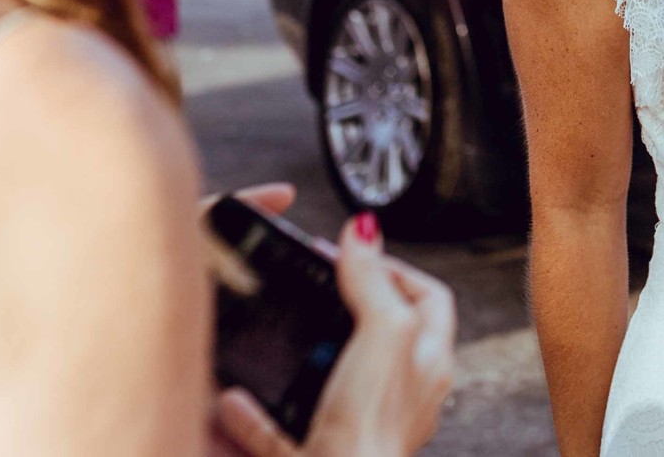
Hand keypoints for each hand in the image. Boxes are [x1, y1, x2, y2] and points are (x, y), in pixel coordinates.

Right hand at [211, 213, 455, 456]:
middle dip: (343, 312)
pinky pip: (281, 434)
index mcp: (428, 364)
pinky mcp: (318, 455)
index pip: (429, 298)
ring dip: (299, 362)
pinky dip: (254, 416)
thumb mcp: (384, 333)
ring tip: (279, 338)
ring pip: (329, 386)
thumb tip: (366, 229)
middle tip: (313, 290)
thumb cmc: (373, 426)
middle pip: (379, 339)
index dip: (394, 268)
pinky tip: (235, 400)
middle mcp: (400, 398)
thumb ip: (373, 281)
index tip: (354, 254)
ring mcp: (359, 429)